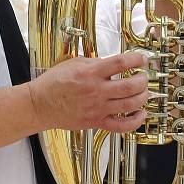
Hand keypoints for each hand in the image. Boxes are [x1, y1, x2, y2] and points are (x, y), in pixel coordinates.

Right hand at [28, 52, 148, 131]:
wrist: (40, 104)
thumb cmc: (53, 84)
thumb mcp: (72, 64)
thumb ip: (94, 63)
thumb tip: (111, 63)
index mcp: (89, 73)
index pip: (120, 63)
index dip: (137, 59)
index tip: (142, 58)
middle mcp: (96, 90)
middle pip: (130, 85)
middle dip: (143, 80)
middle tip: (143, 77)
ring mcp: (97, 108)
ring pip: (130, 104)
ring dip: (142, 97)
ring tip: (143, 92)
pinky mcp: (96, 121)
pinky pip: (122, 125)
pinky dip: (136, 120)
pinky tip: (140, 114)